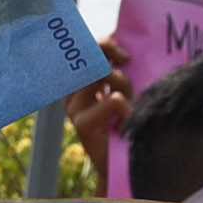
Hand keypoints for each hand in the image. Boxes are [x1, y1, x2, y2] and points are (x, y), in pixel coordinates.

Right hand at [65, 38, 133, 188]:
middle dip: (113, 55)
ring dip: (124, 83)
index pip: (83, 49)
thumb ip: (118, 67)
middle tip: (128, 62)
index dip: (104, 44)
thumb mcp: (126, 89)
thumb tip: (119, 38)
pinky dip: (128, 108)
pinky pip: (114, 100)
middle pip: (89, 56)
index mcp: (79, 83)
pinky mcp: (82, 125)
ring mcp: (74, 109)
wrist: (128, 164)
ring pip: (103, 75)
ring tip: (131, 102)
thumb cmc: (130, 124)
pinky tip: (127, 122)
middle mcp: (71, 94)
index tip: (122, 51)